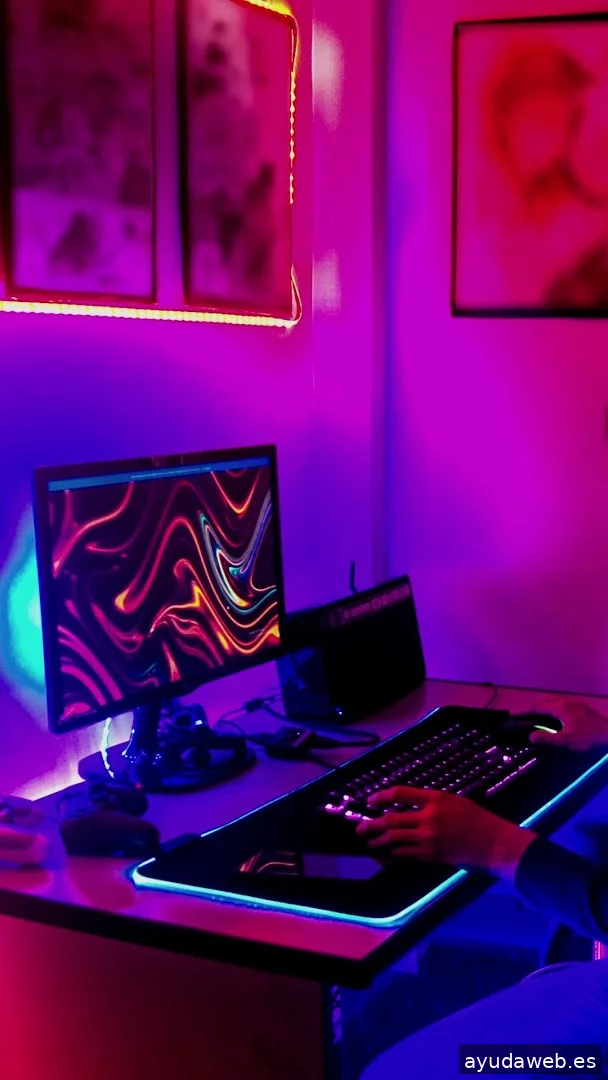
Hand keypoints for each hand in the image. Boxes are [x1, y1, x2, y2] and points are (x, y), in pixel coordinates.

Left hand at [356, 787, 535, 879]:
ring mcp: (429, 838)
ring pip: (395, 838)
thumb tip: (410, 805)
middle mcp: (429, 817)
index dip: (382, 796)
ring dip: (379, 841)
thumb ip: (432, 802)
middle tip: (359, 827)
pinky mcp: (431, 855)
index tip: (370, 800)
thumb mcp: (455, 801)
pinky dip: (393, 853)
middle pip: (392, 819)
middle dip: (372, 823)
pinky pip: (405, 854)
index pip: (401, 793)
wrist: (494, 843)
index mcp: (435, 798)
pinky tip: (386, 853)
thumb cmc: (478, 819)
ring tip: (369, 842)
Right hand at [524, 697, 607, 752]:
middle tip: (522, 714)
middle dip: (531, 706)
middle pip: (544, 700)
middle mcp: (565, 702)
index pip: (537, 706)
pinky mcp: (580, 707)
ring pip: (553, 701)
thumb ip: (548, 738)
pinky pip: (560, 703)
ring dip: (542, 706)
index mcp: (560, 708)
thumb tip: (530, 736)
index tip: (512, 714)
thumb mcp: (567, 740)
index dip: (524, 710)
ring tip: (535, 714)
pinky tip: (554, 716)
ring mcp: (574, 703)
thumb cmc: (588, 737)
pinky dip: (551, 707)